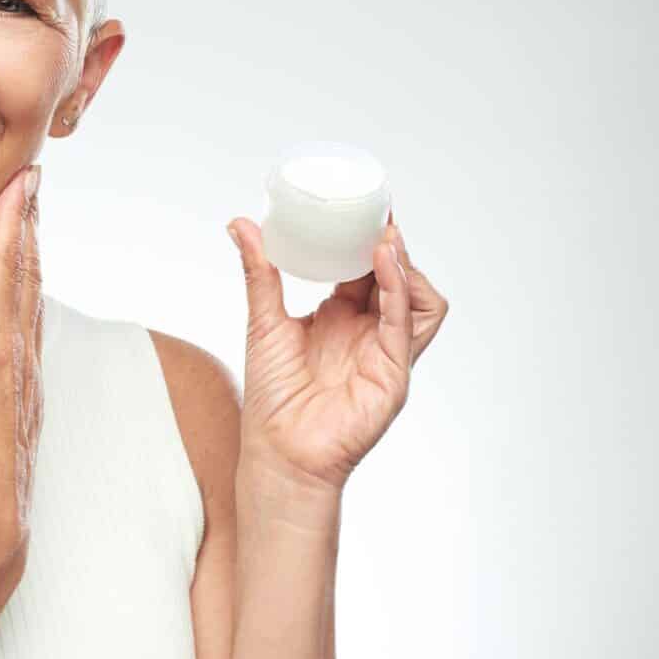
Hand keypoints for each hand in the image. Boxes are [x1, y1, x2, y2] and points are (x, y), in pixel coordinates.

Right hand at [0, 164, 44, 557]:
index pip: (2, 265)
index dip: (12, 219)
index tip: (23, 182)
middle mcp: (19, 350)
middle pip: (28, 270)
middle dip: (30, 221)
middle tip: (34, 183)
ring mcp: (29, 371)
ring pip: (34, 295)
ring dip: (33, 253)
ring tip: (31, 222)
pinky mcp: (29, 390)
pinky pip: (33, 323)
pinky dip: (30, 290)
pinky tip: (26, 292)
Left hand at [226, 209, 449, 495]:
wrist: (278, 453)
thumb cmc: (272, 398)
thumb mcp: (263, 321)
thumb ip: (259, 272)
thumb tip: (240, 224)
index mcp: (342, 317)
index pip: (366, 268)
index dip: (367, 238)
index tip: (359, 206)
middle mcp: (369, 332)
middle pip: (395, 278)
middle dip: (389, 244)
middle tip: (375, 213)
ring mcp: (386, 352)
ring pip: (418, 298)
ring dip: (405, 265)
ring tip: (384, 237)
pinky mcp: (394, 373)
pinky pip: (407, 324)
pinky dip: (400, 290)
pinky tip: (385, 263)